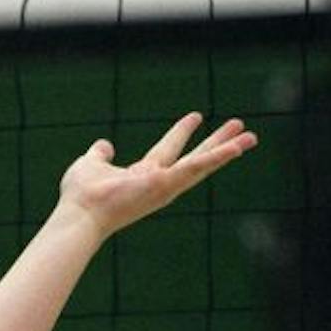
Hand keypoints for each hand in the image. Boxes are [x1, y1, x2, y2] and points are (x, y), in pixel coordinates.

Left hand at [58, 113, 256, 239]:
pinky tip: (236, 147)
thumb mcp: (90, 164)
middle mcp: (159, 182)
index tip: (197, 116)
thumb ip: (99, 155)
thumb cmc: (81, 196)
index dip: (182, 132)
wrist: (79, 213)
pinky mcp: (166, 186)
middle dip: (217, 144)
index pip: (168, 151)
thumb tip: (104, 144)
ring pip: (202, 165)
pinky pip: (196, 168)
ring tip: (251, 136)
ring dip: (227, 150)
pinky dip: (217, 158)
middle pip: (195, 159)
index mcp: (144, 175)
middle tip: (241, 128)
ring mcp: (165, 186)